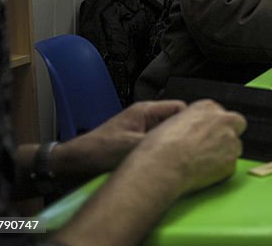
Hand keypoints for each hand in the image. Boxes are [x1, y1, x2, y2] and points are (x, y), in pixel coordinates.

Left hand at [55, 100, 187, 177]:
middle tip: (189, 149)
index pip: (180, 108)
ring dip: (169, 145)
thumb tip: (183, 144)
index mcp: (146, 110)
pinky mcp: (136, 143)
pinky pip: (156, 144)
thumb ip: (158, 142)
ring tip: (175, 157)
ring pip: (166, 134)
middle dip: (181, 134)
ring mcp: (141, 130)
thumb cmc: (98, 151)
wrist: (74, 163)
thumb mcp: (132, 146)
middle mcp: (145, 117)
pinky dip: (160, 153)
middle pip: (175, 121)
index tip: (197, 136)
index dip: (190, 121)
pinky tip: (162, 164)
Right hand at [128, 99, 245, 196]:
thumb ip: (193, 121)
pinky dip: (220, 171)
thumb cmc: (160, 146)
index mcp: (208, 107)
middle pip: (237, 124)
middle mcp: (223, 120)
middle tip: (213, 147)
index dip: (215, 126)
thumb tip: (196, 129)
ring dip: (224, 153)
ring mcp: (230, 141)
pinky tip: (202, 173)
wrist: (162, 166)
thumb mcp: (174, 120)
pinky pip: (229, 167)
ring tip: (202, 163)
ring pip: (234, 147)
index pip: (221, 113)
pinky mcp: (231, 162)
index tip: (207, 134)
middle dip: (229, 134)